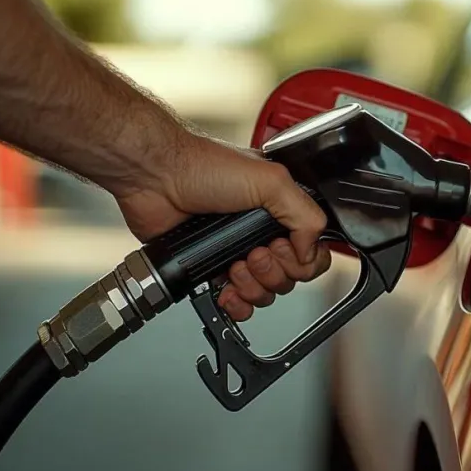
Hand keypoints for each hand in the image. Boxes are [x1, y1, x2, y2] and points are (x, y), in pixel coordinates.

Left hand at [114, 131, 331, 320]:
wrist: (157, 179)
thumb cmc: (204, 167)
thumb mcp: (271, 180)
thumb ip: (305, 215)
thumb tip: (311, 251)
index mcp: (282, 209)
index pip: (314, 250)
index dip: (302, 260)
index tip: (282, 248)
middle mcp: (262, 231)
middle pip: (290, 277)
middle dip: (273, 271)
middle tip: (253, 252)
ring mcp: (238, 251)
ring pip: (265, 292)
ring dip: (253, 286)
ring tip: (235, 265)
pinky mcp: (212, 268)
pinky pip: (238, 301)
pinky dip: (237, 303)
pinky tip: (227, 291)